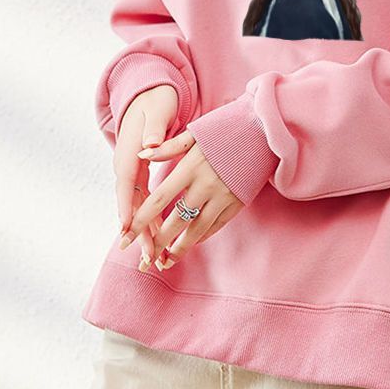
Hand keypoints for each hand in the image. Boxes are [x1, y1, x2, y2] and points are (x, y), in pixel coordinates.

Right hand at [113, 85, 179, 269]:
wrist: (150, 92)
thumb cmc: (155, 101)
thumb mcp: (156, 111)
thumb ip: (154, 130)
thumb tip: (150, 147)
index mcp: (129, 151)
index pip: (126, 184)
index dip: (126, 208)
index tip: (126, 231)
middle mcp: (127, 164)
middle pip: (131, 202)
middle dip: (139, 230)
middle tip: (148, 256)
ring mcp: (133, 169)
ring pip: (138, 205)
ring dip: (146, 230)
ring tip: (154, 256)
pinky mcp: (142, 171)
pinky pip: (145, 199)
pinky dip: (152, 217)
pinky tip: (159, 236)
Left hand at [118, 131, 244, 269]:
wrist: (264, 130)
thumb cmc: (226, 127)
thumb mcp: (196, 133)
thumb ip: (168, 147)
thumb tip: (141, 154)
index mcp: (191, 166)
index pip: (158, 199)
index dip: (140, 221)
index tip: (125, 237)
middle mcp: (206, 184)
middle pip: (176, 221)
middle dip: (157, 243)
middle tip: (143, 260)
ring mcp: (223, 196)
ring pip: (197, 230)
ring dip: (179, 248)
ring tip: (166, 261)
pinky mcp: (237, 202)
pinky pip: (216, 226)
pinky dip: (201, 237)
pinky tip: (190, 243)